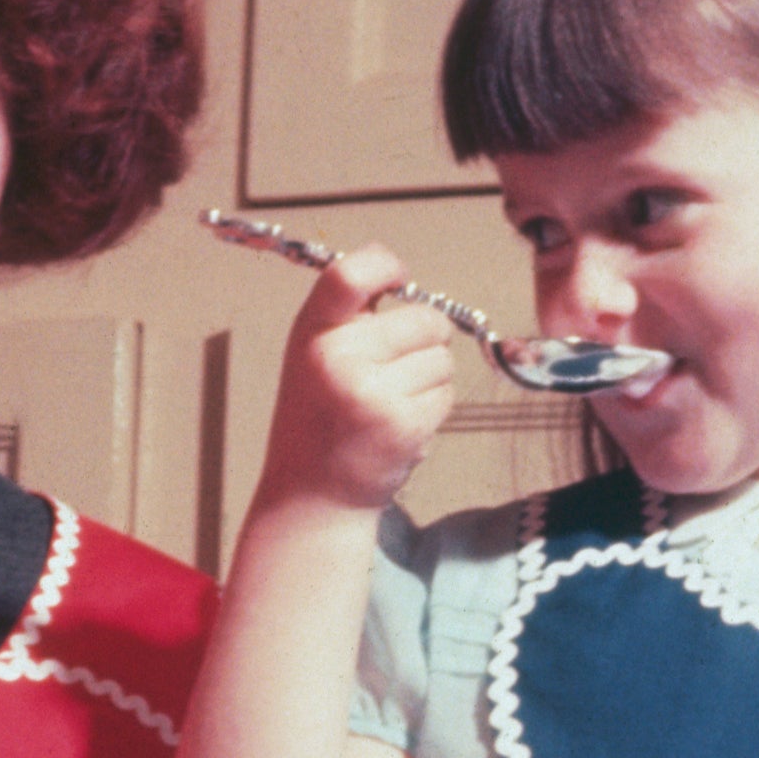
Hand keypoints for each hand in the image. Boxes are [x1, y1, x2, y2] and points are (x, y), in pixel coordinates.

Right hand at [258, 244, 458, 512]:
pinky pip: (446, 394)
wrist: (312, 493)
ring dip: (429, 377)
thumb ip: (348, 314)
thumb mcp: (313, 353)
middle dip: (424, 337)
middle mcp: (339, 359)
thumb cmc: (318, 417)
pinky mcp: (405, 425)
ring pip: (442, 358)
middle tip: (396, 365)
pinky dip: (432, 407)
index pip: (351, 274)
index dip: (386, 265)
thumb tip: (397, 273)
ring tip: (392, 401)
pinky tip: (400, 423)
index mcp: (313, 333)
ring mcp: (374, 394)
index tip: (398, 277)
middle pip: (425, 318)